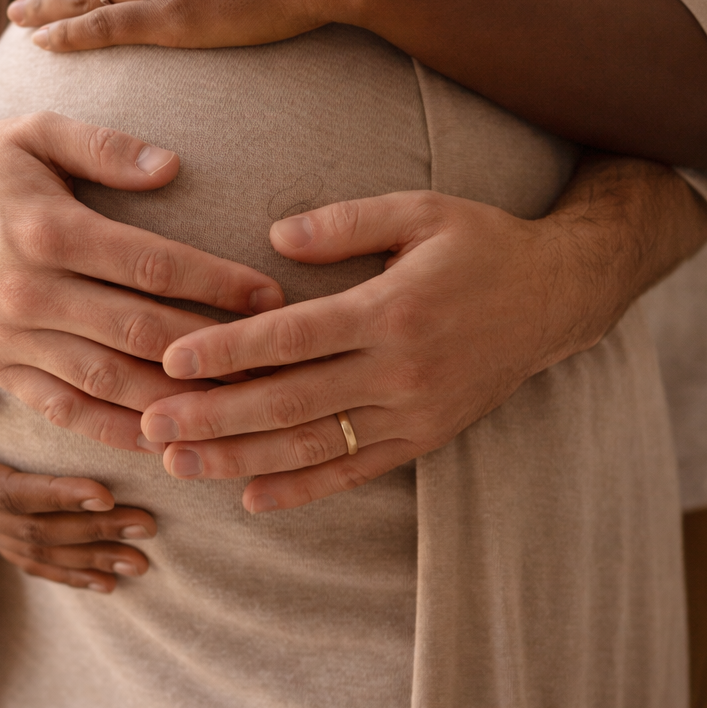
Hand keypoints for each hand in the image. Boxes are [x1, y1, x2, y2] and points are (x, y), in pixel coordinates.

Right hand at [0, 112, 281, 447]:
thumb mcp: (38, 130)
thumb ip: (106, 146)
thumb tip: (172, 166)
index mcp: (45, 230)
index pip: (150, 265)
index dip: (216, 283)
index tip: (271, 295)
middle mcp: (25, 292)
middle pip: (137, 333)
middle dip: (212, 351)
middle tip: (274, 361)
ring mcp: (9, 338)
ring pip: (107, 383)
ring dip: (175, 401)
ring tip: (238, 408)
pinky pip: (65, 411)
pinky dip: (117, 431)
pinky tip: (167, 439)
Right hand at [0, 250, 157, 592]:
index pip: (7, 493)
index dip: (56, 496)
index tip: (105, 492)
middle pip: (33, 530)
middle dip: (91, 530)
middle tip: (147, 525)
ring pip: (37, 551)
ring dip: (90, 558)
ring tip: (142, 561)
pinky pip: (28, 558)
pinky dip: (68, 571)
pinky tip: (108, 581)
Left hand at [136, 189, 625, 511]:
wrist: (557, 297)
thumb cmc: (479, 244)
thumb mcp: (419, 211)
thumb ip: (345, 222)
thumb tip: (273, 237)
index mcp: (390, 309)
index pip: (292, 337)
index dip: (227, 352)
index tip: (170, 360)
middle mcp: (401, 370)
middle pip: (291, 401)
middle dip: (213, 416)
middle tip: (149, 424)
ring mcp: (414, 413)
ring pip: (314, 446)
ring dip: (241, 459)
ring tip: (179, 464)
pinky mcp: (425, 439)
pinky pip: (355, 471)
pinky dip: (302, 489)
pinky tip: (250, 497)